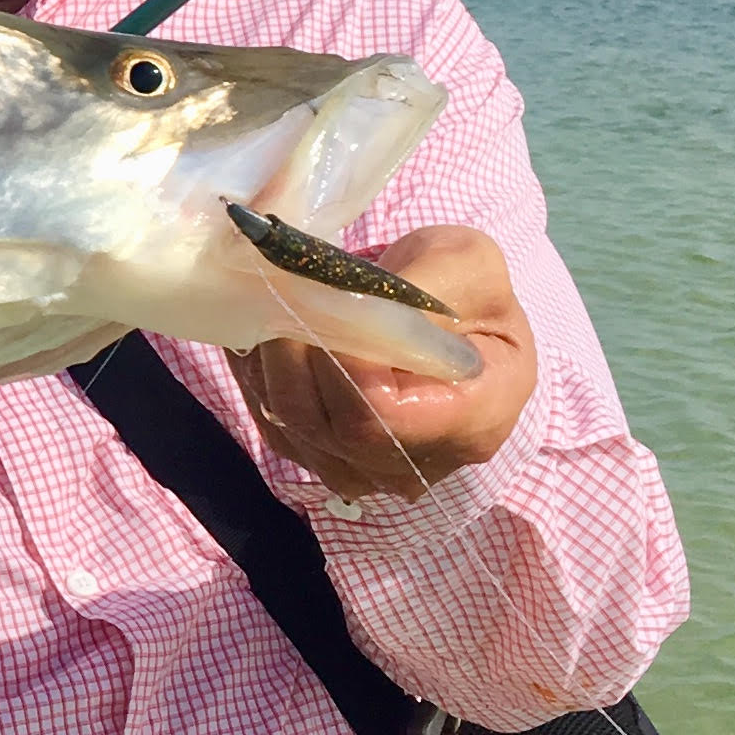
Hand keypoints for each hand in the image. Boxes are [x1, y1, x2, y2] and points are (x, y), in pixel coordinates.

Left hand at [228, 226, 536, 501]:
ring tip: (272, 305)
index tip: (323, 304)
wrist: (456, 321)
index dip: (340, 366)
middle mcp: (420, 463)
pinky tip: (264, 334)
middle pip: (327, 426)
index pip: (383, 417)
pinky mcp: (326, 461)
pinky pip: (273, 427)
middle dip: (292, 353)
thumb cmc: (469, 293)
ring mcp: (368, 471)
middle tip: (280, 291)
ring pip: (290, 428)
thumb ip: (417, 286)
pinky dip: (259, 378)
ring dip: (268, 363)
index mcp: (476, 418)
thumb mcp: (467, 264)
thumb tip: (349, 308)